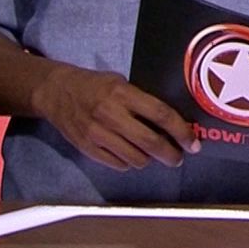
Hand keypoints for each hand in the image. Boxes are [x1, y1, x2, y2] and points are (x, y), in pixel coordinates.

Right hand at [32, 62, 200, 170]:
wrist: (56, 91)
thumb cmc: (94, 85)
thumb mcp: (120, 83)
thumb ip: (142, 101)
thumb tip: (171, 123)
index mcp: (123, 94)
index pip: (160, 115)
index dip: (180, 131)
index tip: (192, 143)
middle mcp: (110, 115)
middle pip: (150, 142)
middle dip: (171, 154)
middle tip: (179, 157)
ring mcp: (97, 134)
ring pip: (135, 158)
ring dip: (149, 159)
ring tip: (151, 153)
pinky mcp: (87, 148)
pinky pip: (118, 164)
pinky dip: (129, 162)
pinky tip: (130, 154)